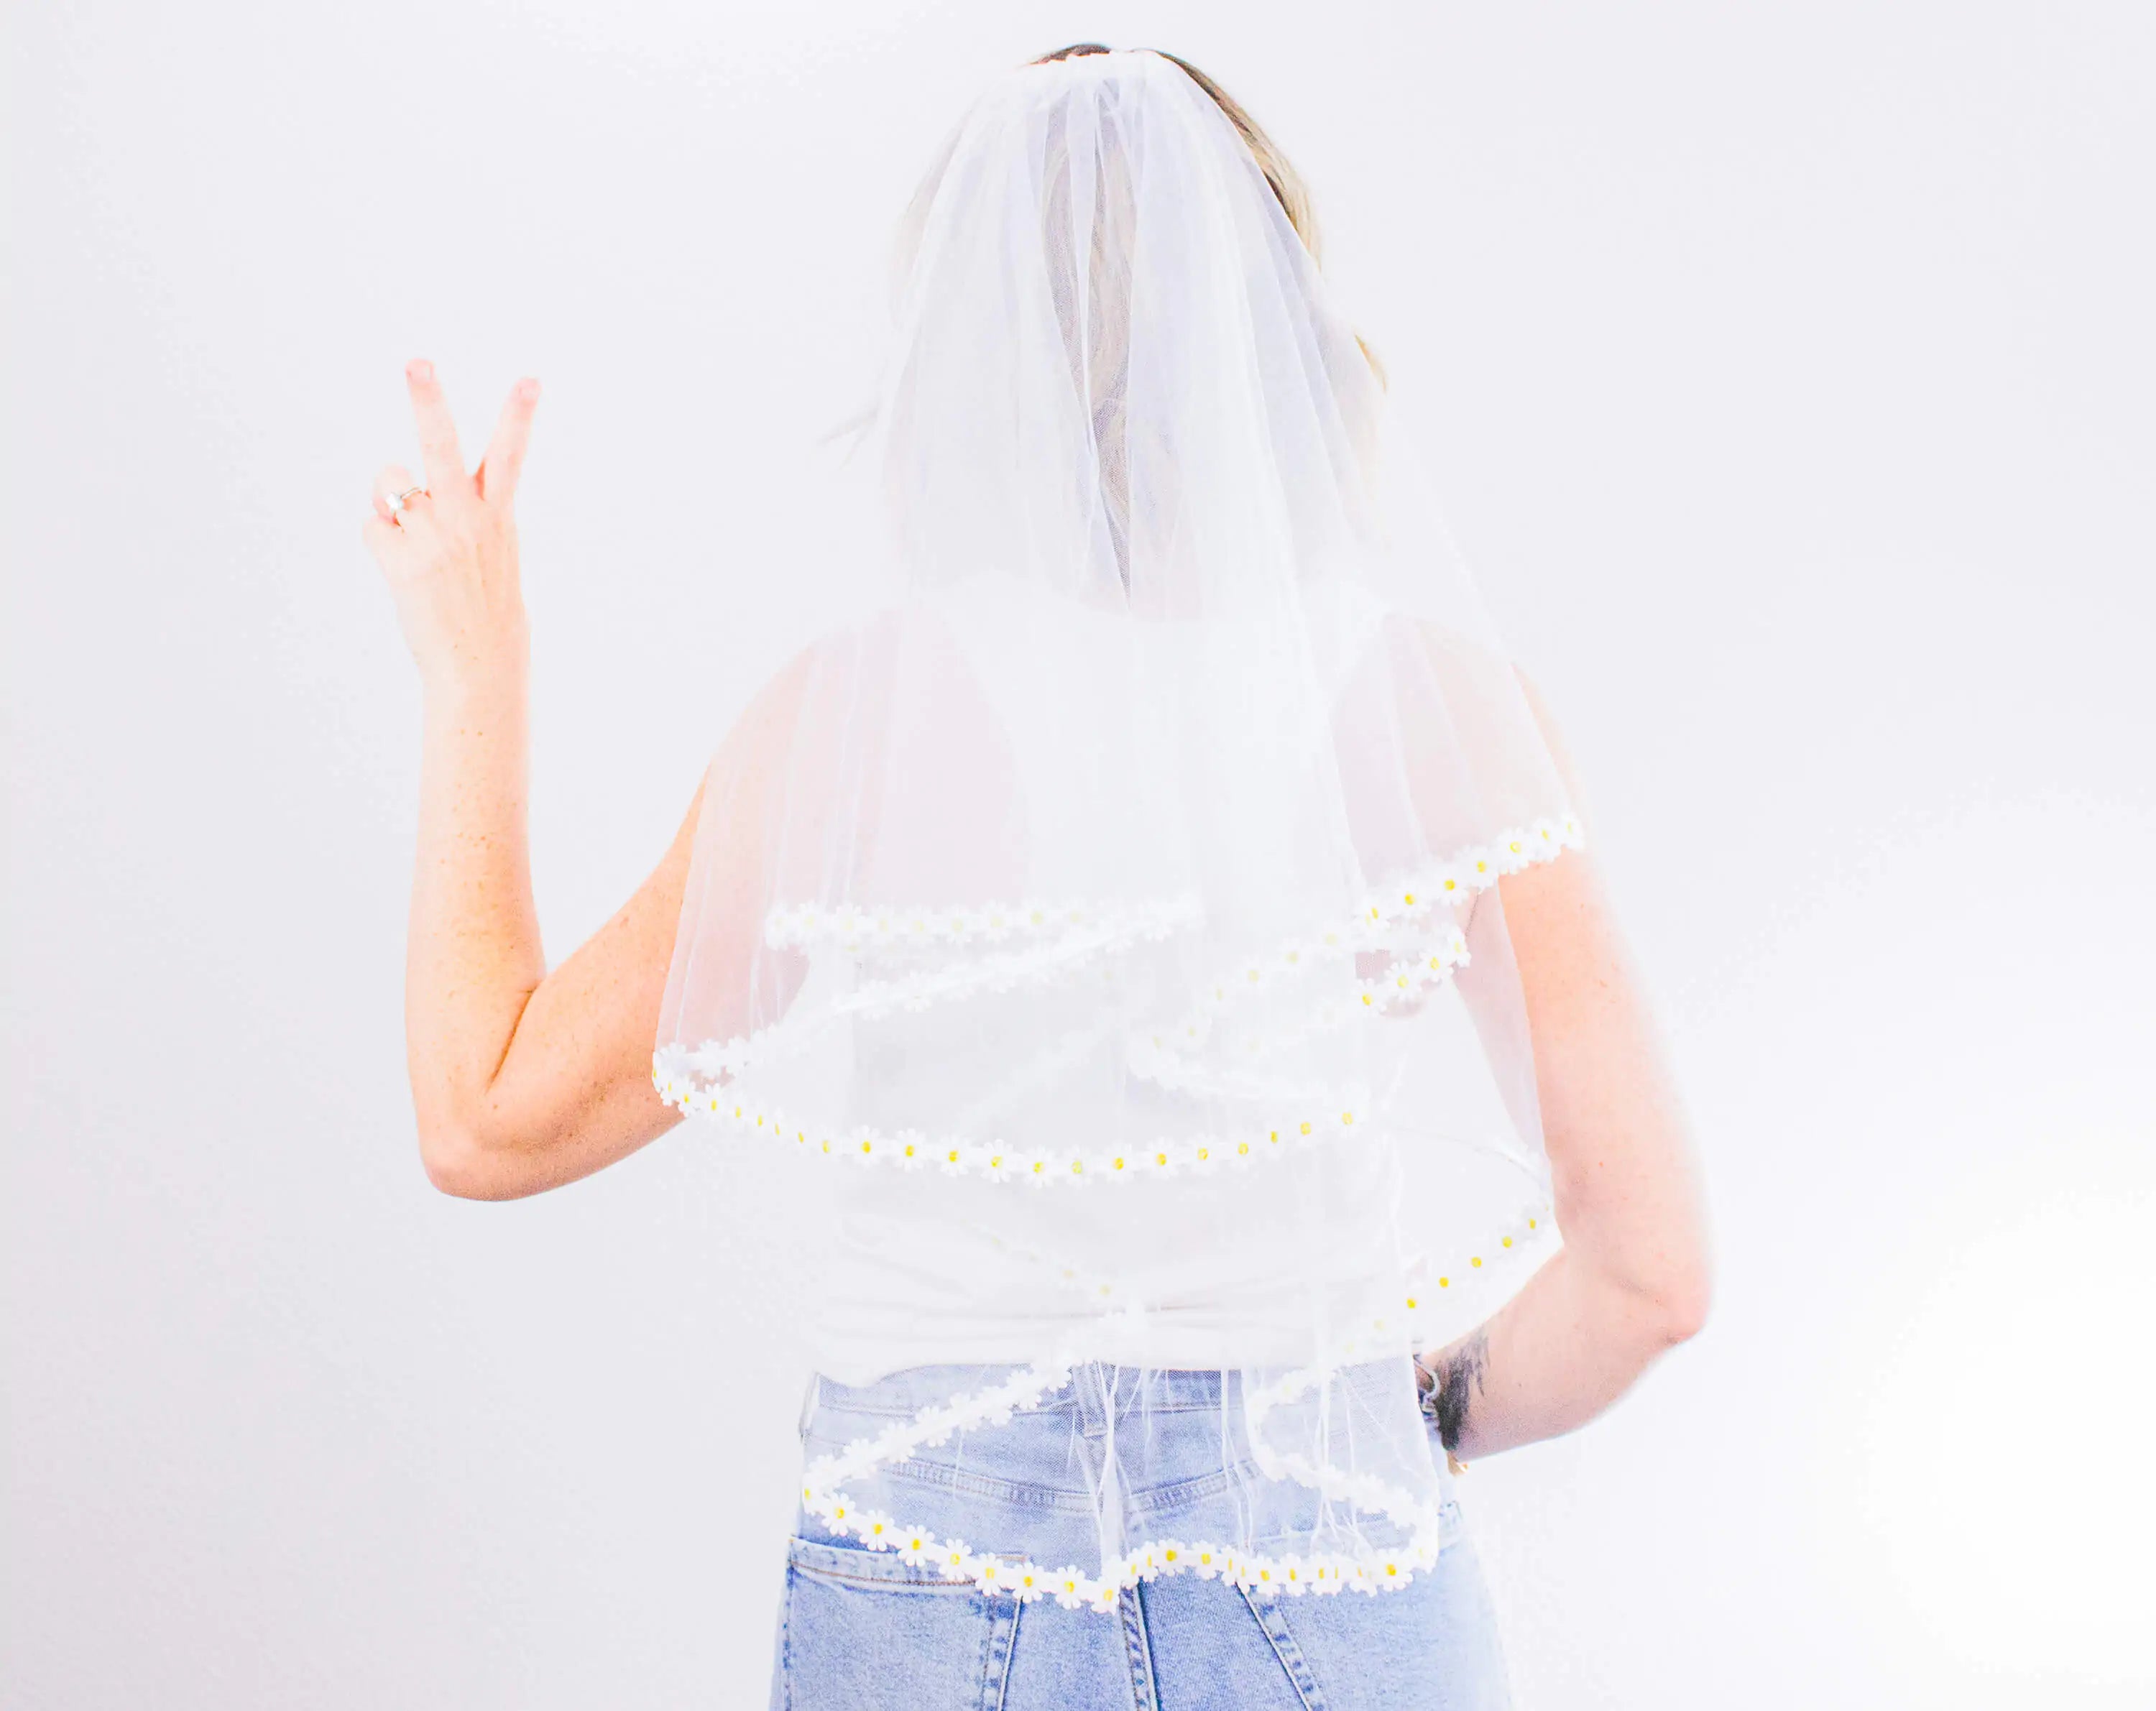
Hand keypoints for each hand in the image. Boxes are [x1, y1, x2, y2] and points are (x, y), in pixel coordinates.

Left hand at [363, 360, 539, 696]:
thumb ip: (453, 510)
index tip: (530, 379)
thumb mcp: (490, 551)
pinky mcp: (402, 560)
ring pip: (389, 484)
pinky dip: (382, 543)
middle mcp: (466, 518)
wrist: (481, 663)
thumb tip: (393, 491)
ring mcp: (433, 537)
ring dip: (391, 502)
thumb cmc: (483, 605)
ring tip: (416, 541)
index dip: (520, 415)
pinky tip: (406, 571)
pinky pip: (372, 526)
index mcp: (496, 515)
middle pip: (442, 446)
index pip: (510, 455)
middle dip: (429, 401)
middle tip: (417, 363)